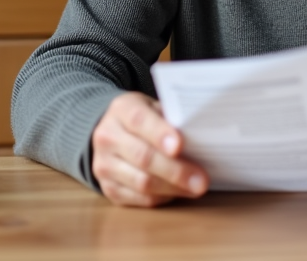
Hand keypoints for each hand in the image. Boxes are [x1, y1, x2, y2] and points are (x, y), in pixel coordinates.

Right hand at [90, 92, 208, 206]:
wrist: (111, 131)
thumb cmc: (144, 118)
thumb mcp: (155, 107)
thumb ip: (172, 119)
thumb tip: (202, 137)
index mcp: (122, 110)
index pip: (140, 120)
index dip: (160, 134)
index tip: (180, 146)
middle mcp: (108, 137)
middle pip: (143, 157)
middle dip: (176, 171)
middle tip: (201, 180)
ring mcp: (104, 165)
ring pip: (141, 182)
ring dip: (173, 188)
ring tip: (196, 188)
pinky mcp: (108, 188)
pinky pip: (139, 199)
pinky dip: (163, 197)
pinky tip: (179, 192)